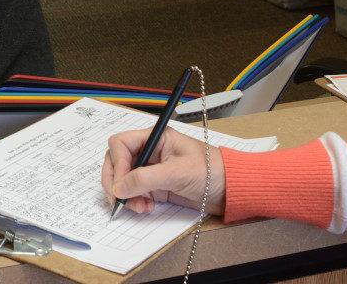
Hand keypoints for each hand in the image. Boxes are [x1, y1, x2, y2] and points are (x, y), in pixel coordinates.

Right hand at [101, 127, 225, 215]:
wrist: (230, 190)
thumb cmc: (210, 171)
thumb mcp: (176, 173)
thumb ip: (145, 179)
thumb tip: (118, 188)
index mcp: (154, 138)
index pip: (120, 144)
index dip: (117, 163)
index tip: (121, 184)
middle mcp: (148, 152)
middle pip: (116, 161)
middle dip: (116, 181)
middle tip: (119, 199)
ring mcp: (150, 170)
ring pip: (123, 179)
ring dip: (125, 194)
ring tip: (139, 207)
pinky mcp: (154, 187)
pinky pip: (134, 193)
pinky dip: (134, 202)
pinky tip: (146, 208)